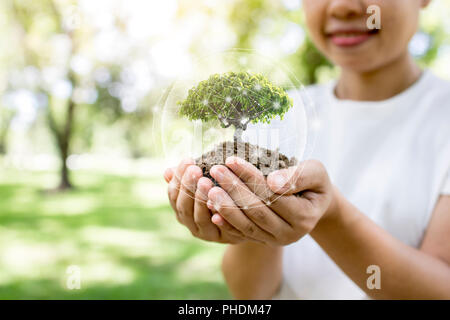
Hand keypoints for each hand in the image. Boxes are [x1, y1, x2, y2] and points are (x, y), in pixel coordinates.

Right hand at [164, 159, 249, 243]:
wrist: (246, 216)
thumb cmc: (221, 192)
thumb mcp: (205, 182)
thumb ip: (188, 178)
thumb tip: (167, 171)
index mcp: (182, 208)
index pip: (174, 194)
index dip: (178, 178)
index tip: (187, 161)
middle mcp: (190, 223)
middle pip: (184, 207)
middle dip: (188, 187)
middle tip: (195, 170)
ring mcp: (205, 233)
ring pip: (199, 218)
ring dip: (200, 200)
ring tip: (206, 182)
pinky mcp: (223, 237)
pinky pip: (219, 228)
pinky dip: (217, 217)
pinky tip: (217, 204)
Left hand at [206, 157, 336, 245]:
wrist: (313, 202)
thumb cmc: (313, 182)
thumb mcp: (315, 173)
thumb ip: (298, 176)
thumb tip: (272, 182)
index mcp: (304, 217)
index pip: (272, 196)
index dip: (250, 177)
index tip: (231, 160)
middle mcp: (289, 234)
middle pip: (256, 211)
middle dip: (233, 190)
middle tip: (215, 170)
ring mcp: (274, 240)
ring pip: (246, 225)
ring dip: (225, 207)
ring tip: (208, 188)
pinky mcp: (262, 241)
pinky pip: (241, 233)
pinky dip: (226, 222)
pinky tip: (210, 209)